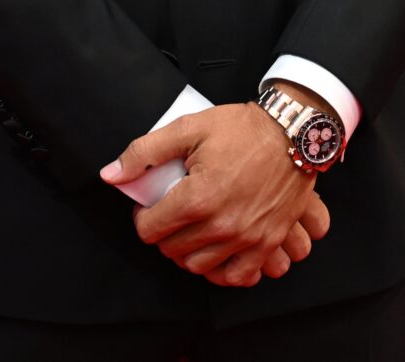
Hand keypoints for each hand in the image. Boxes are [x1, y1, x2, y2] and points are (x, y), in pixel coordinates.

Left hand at [103, 103, 330, 286]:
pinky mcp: (267, 242)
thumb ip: (144, 152)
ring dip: (188, 253)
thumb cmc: (243, 128)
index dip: (142, 217)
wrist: (294, 131)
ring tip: (191, 233)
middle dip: (164, 234)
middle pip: (171, 250)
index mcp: (198, 197)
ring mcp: (246, 237)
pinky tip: (217, 254)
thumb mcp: (189, 128)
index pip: (149, 230)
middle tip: (171, 216)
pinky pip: (237, 276)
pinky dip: (223, 271)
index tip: (150, 207)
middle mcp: (221, 224)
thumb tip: (110, 174)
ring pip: (199, 267)